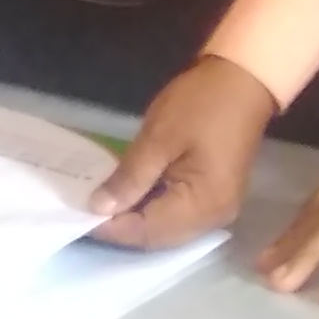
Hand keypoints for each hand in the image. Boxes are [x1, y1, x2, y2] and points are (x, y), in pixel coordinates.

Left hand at [84, 59, 276, 249]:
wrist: (243, 80)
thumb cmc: (201, 104)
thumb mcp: (158, 137)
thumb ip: (130, 177)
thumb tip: (99, 208)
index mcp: (202, 205)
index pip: (147, 231)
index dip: (111, 228)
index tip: (75, 217)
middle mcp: (214, 219)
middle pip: (158, 238)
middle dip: (121, 229)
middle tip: (83, 212)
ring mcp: (218, 210)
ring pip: (167, 231)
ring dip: (135, 222)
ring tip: (101, 206)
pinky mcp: (215, 198)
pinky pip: (177, 216)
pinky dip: (151, 211)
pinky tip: (129, 197)